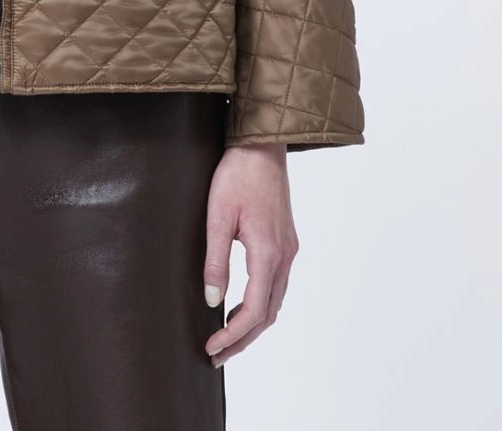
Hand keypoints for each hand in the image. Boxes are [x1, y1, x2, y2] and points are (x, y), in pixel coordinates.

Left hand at [202, 141, 298, 365]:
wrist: (262, 146)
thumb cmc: (237, 175)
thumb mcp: (218, 216)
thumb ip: (216, 260)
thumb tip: (213, 300)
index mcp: (268, 253)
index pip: (254, 311)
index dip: (233, 335)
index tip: (212, 347)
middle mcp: (285, 256)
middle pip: (268, 314)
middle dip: (243, 339)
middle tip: (216, 354)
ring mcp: (289, 249)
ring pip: (275, 301)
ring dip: (253, 324)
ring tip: (226, 336)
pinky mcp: (286, 241)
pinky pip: (276, 285)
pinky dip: (261, 304)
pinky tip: (242, 305)